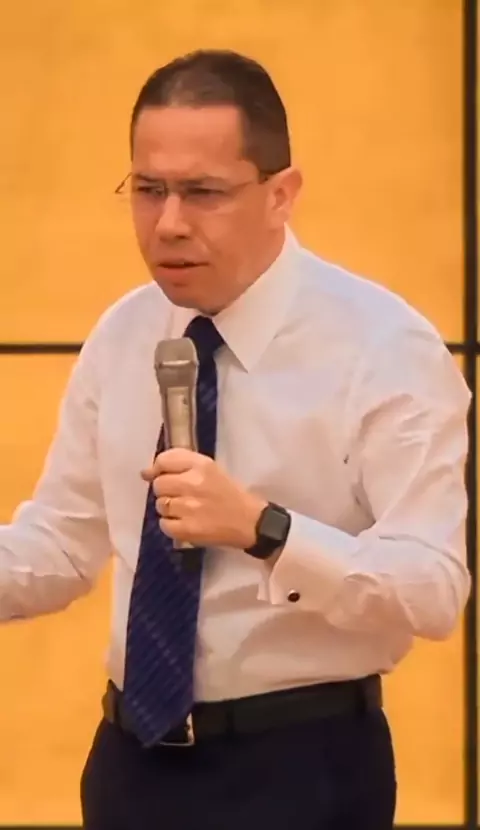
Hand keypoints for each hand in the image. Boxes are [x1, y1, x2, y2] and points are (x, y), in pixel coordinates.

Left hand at [141, 448, 267, 548]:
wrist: (250, 521)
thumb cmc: (228, 493)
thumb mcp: (210, 469)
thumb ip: (179, 465)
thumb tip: (145, 473)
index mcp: (202, 465)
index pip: (164, 460)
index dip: (158, 469)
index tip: (160, 475)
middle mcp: (193, 484)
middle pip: (159, 484)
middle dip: (166, 491)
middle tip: (181, 496)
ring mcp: (189, 508)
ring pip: (160, 505)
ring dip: (170, 509)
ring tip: (187, 510)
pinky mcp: (188, 529)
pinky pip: (164, 525)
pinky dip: (172, 525)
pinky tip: (186, 522)